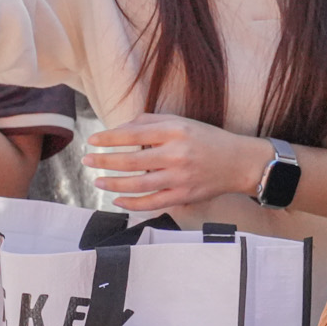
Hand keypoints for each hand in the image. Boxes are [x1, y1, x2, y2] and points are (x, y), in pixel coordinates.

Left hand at [81, 113, 270, 210]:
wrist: (239, 162)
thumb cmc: (208, 139)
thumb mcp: (183, 122)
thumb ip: (151, 121)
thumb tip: (120, 129)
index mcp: (176, 131)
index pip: (133, 133)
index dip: (108, 138)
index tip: (92, 140)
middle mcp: (177, 153)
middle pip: (131, 160)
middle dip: (103, 161)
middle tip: (87, 160)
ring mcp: (180, 177)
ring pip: (137, 184)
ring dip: (112, 184)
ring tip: (98, 181)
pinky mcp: (184, 195)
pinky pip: (151, 203)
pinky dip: (131, 203)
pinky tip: (118, 200)